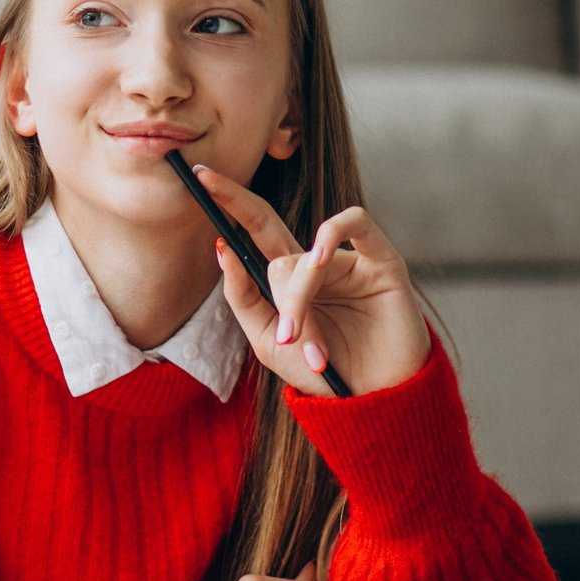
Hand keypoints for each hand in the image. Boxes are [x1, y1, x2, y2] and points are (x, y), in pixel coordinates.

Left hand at [192, 164, 430, 397]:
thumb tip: (222, 248)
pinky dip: (330, 238)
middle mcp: (313, 264)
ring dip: (295, 299)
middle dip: (233, 200)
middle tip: (205, 181)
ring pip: (301, 255)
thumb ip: (242, 297)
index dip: (228, 204)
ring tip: (298, 340)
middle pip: (266, 223)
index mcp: (285, 281)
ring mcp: (346, 260)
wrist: (375, 403)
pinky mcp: (381, 261)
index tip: (198, 177)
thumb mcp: (269, 341)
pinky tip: (321, 261)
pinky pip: (354, 224)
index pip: (251, 232)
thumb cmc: (323, 374)